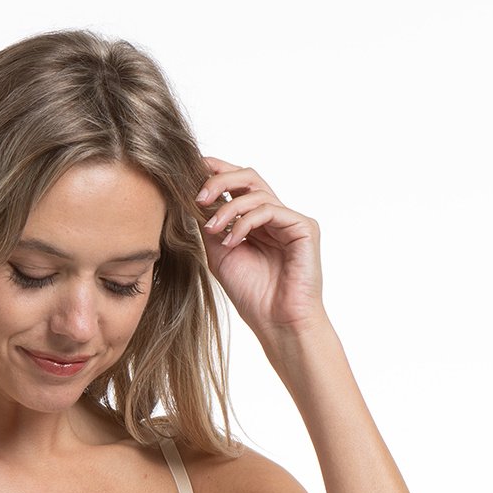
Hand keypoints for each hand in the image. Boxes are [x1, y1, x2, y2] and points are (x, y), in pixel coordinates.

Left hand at [197, 156, 326, 340]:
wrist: (277, 323)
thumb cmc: (252, 295)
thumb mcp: (220, 254)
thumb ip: (211, 226)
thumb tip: (192, 199)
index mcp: (256, 220)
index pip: (237, 185)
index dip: (215, 171)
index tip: (189, 169)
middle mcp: (275, 214)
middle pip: (248, 177)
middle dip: (219, 180)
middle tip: (197, 196)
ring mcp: (290, 219)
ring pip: (256, 191)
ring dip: (227, 208)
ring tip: (212, 229)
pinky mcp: (304, 226)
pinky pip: (270, 209)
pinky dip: (246, 222)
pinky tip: (232, 241)